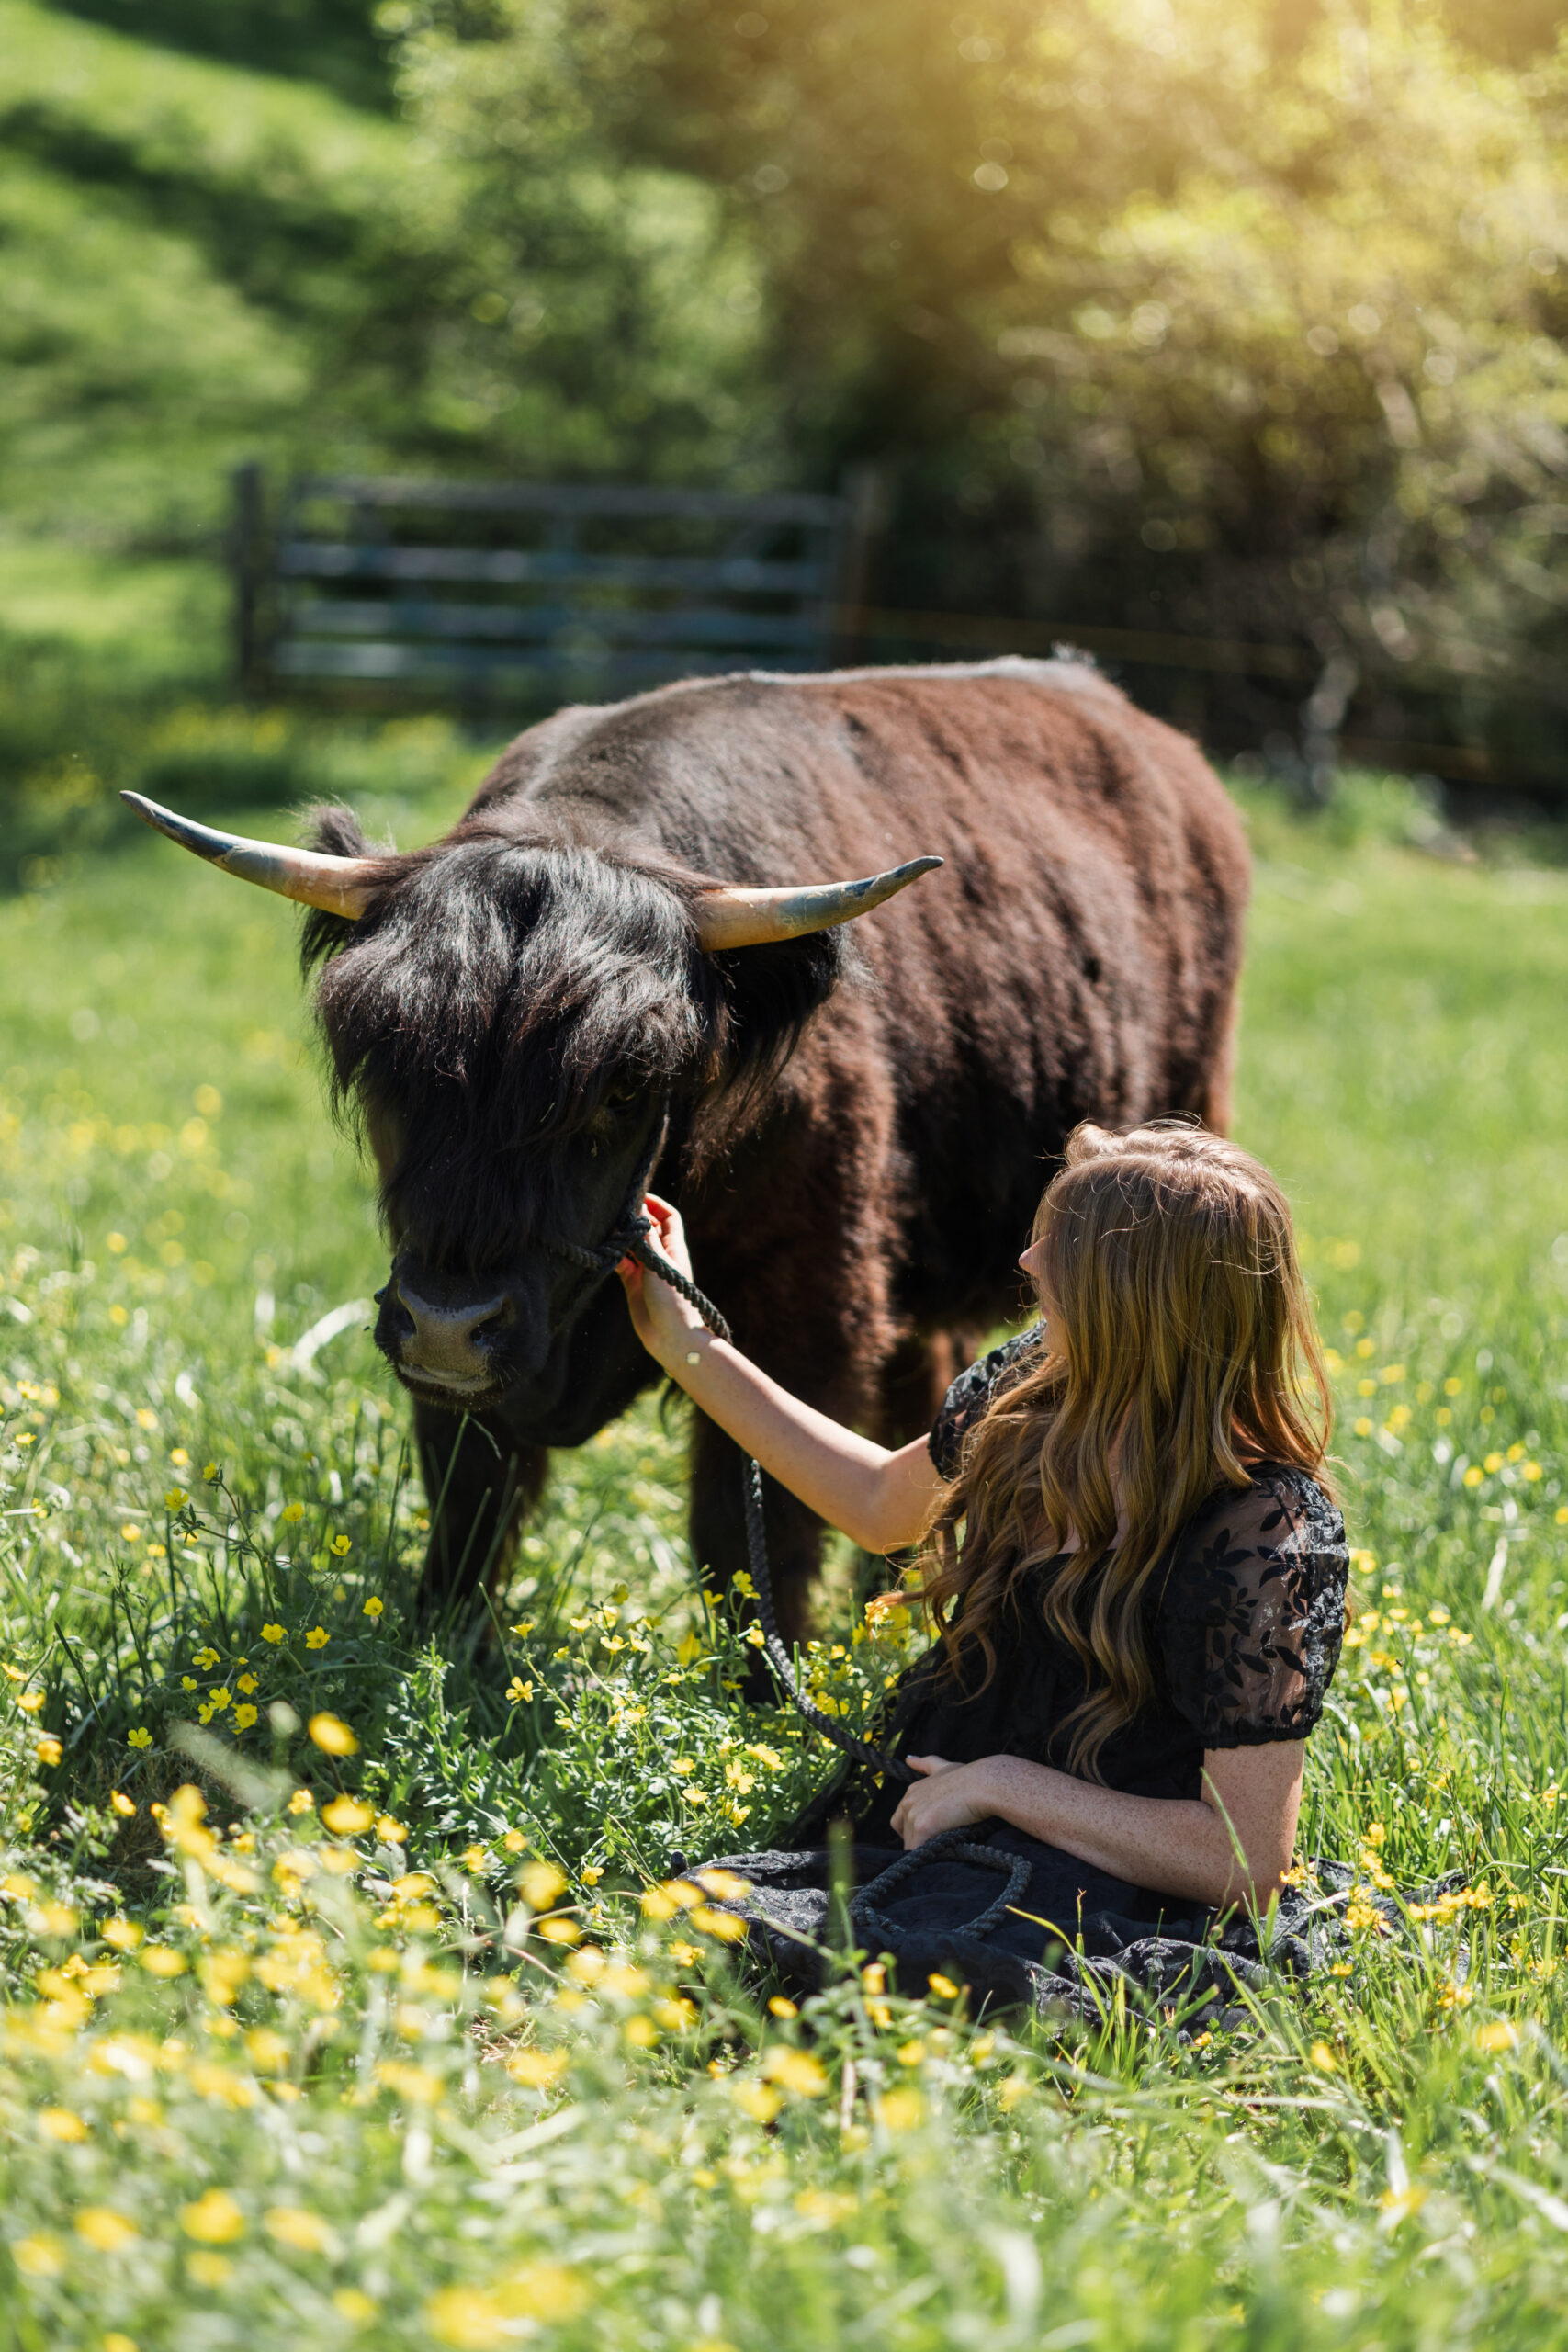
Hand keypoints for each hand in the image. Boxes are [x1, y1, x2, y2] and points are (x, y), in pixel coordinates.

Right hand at [617, 1193, 708, 1370]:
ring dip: (620, 1237)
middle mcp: (660, 1256)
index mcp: (673, 1247)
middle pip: (647, 1228)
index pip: (668, 1217)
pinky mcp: (633, 1284)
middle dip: (633, 1218)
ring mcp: (646, 1270)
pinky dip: (612, 1256)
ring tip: (605, 1229)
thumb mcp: (659, 1264)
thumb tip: (638, 1210)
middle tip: (613, 1211)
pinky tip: (603, 1252)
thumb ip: (647, 1238)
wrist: (671, 1338)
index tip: (637, 1196)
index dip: (655, 1204)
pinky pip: (621, 1264)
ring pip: (631, 1245)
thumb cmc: (673, 1300)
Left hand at [888, 1753, 996, 1849]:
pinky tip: (939, 1860)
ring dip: (924, 1851)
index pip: (900, 1820)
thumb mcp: (944, 1767)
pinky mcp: (922, 1827)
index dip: (913, 1830)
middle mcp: (908, 1802)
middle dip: (918, 1841)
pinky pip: (918, 1852)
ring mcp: (913, 1815)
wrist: (983, 1784)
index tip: (929, 1835)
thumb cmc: (970, 1777)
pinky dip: (926, 1859)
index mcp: (912, 1791)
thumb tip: (908, 1759)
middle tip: (939, 1844)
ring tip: (943, 1851)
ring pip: (910, 1844)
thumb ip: (926, 1764)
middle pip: (905, 1834)